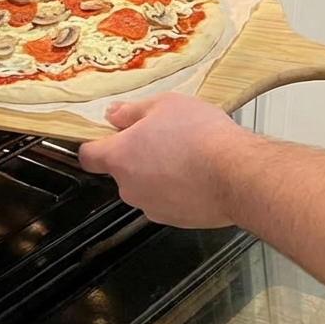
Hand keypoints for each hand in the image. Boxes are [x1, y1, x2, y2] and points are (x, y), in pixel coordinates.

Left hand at [78, 93, 244, 227]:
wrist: (236, 174)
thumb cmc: (199, 135)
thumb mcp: (163, 104)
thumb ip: (131, 111)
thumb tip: (113, 114)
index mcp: (120, 157)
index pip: (88, 156)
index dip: (95, 144)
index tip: (108, 135)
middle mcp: (129, 187)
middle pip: (121, 170)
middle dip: (137, 155)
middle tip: (163, 136)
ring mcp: (151, 207)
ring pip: (146, 186)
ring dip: (158, 172)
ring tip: (187, 154)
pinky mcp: (175, 219)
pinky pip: (168, 200)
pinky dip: (177, 189)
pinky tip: (198, 173)